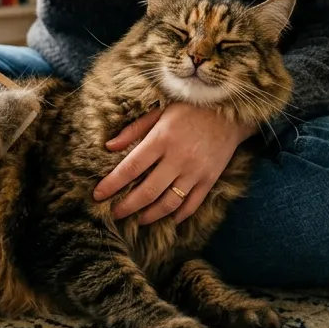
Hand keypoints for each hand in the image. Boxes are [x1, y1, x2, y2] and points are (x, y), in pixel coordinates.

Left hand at [91, 104, 246, 225]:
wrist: (230, 111)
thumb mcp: (160, 111)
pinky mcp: (210, 179)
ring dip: (150, 215)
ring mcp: (196, 171)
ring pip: (169, 203)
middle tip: (114, 213)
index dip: (112, 184)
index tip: (98, 195)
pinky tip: (168, 218)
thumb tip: (109, 146)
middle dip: (127, 206)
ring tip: (138, 219)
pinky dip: (178, 215)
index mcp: (162, 138)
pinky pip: (192, 204)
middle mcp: (178, 158)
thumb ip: (134, 130)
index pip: (131, 167)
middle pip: (147, 191)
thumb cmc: (189, 108)